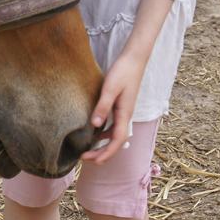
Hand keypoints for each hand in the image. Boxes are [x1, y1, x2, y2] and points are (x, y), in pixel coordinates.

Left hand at [80, 51, 147, 165]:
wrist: (134, 59)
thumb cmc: (123, 71)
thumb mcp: (110, 88)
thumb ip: (103, 106)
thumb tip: (95, 125)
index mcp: (125, 114)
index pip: (117, 140)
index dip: (106, 153)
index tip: (92, 160)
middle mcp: (126, 116)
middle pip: (117, 142)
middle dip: (102, 153)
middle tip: (84, 159)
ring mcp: (124, 112)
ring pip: (115, 136)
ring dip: (103, 145)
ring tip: (88, 151)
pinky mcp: (121, 107)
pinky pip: (114, 126)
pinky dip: (105, 134)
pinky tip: (96, 133)